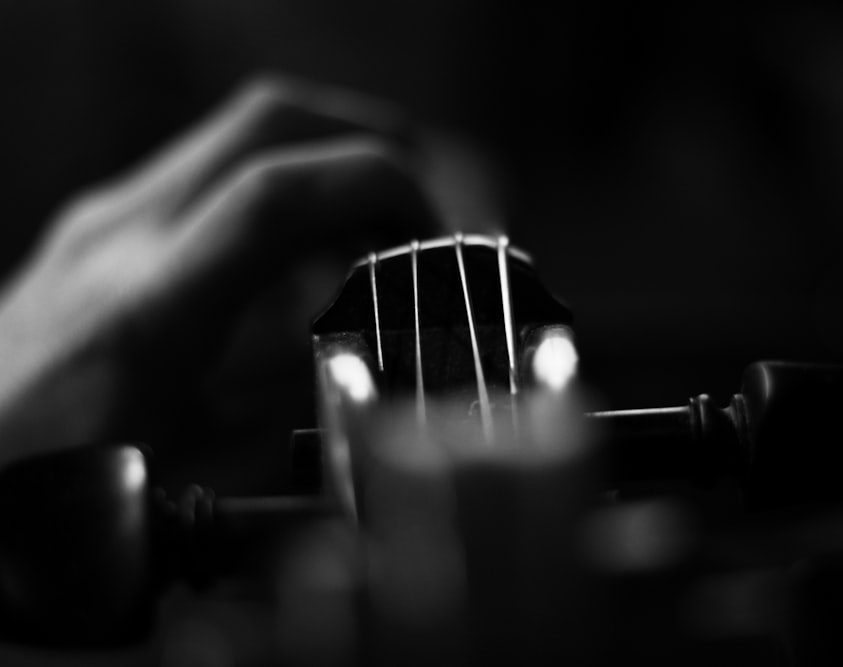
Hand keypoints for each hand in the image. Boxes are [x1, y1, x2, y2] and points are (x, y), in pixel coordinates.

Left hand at [0, 75, 443, 469]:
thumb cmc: (41, 501)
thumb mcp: (183, 497)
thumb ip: (284, 447)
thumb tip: (372, 397)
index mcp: (144, 314)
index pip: (276, 192)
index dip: (379, 189)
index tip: (433, 238)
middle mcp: (119, 241)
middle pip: (270, 123)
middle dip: (370, 147)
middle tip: (419, 218)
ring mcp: (104, 225)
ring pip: (242, 138)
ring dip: (325, 170)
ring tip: (370, 246)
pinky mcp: (98, 233)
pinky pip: (212, 179)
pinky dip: (280, 199)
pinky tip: (297, 274)